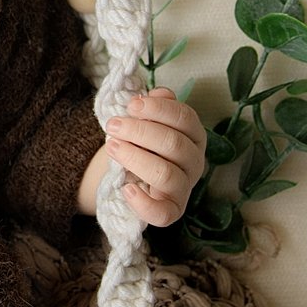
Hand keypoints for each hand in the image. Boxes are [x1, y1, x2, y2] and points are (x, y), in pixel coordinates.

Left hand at [102, 86, 207, 227]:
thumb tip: (159, 93)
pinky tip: (126, 188)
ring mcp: (185, 188)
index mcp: (193, 135)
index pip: (185, 118)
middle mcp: (195, 161)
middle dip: (139, 132)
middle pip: (174, 144)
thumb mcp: (145, 121)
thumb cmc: (142, 144)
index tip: (131, 105)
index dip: (158, 109)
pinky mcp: (171, 211)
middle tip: (113, 126)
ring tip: (112, 147)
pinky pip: (163, 213)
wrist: (133, 175)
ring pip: (166, 174)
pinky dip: (143, 202)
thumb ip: (152, 107)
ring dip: (135, 158)